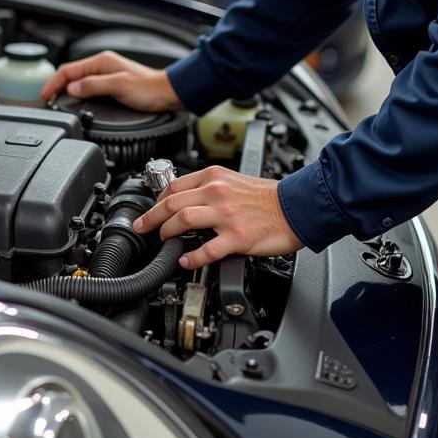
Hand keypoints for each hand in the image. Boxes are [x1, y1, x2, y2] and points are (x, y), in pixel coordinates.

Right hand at [39, 50, 182, 111]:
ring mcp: (106, 75)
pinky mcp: (110, 85)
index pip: (68, 70)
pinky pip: (87, 88)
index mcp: (102, 61)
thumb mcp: (119, 86)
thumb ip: (94, 86)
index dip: (53, 83)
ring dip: (65, 91)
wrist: (168, 94)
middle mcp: (102, 66)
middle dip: (56, 87)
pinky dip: (77, 95)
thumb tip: (72, 89)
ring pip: (78, 82)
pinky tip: (75, 102)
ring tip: (56, 103)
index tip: (44, 96)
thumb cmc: (149, 89)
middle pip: (70, 75)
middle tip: (46, 102)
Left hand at [133, 166, 304, 269]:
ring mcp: (226, 215)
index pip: (174, 185)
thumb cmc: (268, 197)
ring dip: (167, 232)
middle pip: (172, 203)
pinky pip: (207, 249)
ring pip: (184, 220)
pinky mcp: (237, 237)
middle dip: (151, 217)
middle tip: (142, 228)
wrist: (295, 207)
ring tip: (163, 241)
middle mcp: (217, 192)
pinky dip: (192, 256)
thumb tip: (186, 199)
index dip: (156, 200)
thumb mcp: (233, 180)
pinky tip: (185, 260)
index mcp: (214, 177)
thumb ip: (209, 187)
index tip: (150, 211)